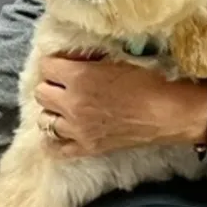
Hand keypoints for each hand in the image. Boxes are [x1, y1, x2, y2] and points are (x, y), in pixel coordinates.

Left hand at [34, 54, 206, 158]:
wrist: (165, 112)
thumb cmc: (145, 81)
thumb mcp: (115, 60)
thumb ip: (88, 60)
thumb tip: (73, 58)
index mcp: (79, 77)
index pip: (46, 67)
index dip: (54, 63)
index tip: (63, 63)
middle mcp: (72, 104)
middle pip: (41, 93)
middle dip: (51, 85)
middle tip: (65, 83)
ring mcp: (77, 129)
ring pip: (44, 120)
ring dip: (53, 110)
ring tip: (66, 105)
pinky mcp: (86, 148)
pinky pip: (55, 147)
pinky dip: (55, 138)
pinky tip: (64, 129)